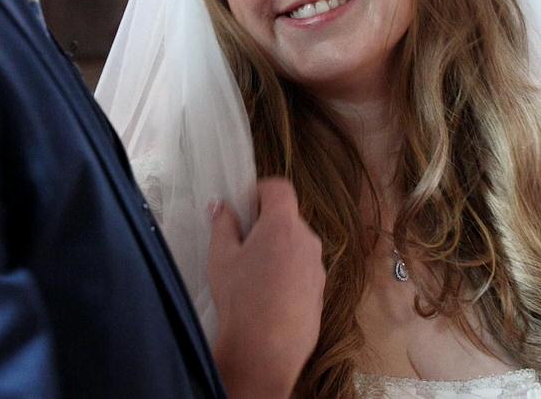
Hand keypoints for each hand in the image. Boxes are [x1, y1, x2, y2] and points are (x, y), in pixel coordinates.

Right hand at [207, 177, 325, 398]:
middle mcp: (307, 241)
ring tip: (253, 276)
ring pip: (296, 246)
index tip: (245, 206)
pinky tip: (267, 296)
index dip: (261, 191)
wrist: (266, 351)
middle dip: (266, 225)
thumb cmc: (241, 299)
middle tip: (241, 244)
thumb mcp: (221, 257)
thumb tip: (221, 207)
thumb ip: (222, 225)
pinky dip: (287, 274)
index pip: (279, 188)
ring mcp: (317, 268)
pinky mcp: (320, 292)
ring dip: (277, 250)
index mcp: (282, 225)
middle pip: (288, 219)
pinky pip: (302, 271)